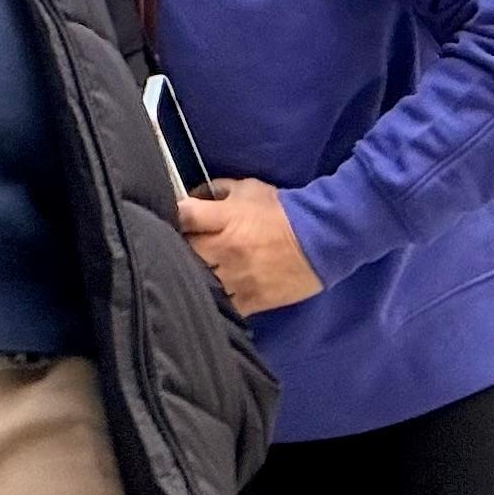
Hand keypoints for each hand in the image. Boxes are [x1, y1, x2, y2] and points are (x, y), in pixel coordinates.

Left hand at [178, 178, 321, 313]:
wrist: (322, 240)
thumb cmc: (282, 210)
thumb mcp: (248, 188)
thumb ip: (218, 190)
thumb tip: (194, 196)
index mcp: (224, 219)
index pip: (182, 216)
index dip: (172, 216)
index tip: (171, 218)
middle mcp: (225, 250)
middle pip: (183, 251)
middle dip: (177, 247)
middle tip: (177, 246)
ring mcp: (235, 278)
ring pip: (198, 282)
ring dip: (191, 276)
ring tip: (189, 272)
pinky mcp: (249, 301)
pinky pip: (220, 306)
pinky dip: (212, 301)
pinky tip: (208, 295)